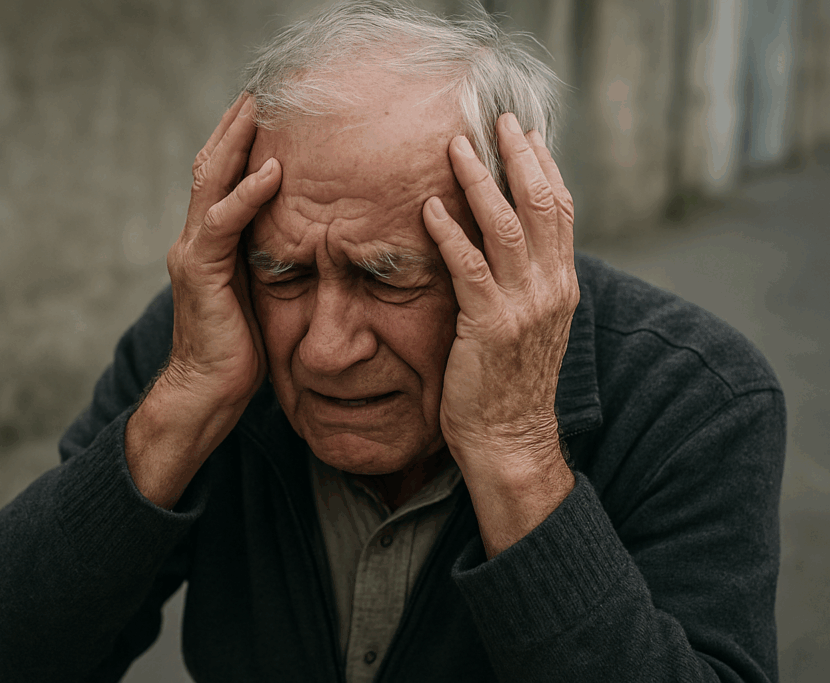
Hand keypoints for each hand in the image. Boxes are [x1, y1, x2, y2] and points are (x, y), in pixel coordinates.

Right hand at [125, 94, 280, 507]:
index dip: (240, 141)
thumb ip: (265, 260)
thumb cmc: (238, 350)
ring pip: (212, 182)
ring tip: (261, 106)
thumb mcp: (256, 294)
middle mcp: (195, 239)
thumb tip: (301, 240)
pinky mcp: (202, 274)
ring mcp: (194, 254)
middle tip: (262, 88)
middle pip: (212, 165)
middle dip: (237, 126)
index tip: (266, 108)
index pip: (222, 177)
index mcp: (209, 242)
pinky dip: (246, 195)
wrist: (206, 392)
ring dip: (238, 141)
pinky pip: (223, 225)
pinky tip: (272, 170)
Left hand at [422, 112, 577, 553]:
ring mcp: (523, 306)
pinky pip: (469, 267)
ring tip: (458, 147)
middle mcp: (551, 288)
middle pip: (542, 204)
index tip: (526, 134)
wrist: (511, 440)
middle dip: (520, 157)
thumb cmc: (511, 385)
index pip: (561, 211)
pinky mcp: (489, 326)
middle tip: (497, 120)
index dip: (544, 167)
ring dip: (481, 182)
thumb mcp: (530, 327)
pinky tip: (430, 209)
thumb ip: (523, 284)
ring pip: (506, 226)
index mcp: (562, 285)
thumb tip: (505, 248)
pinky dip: (450, 234)